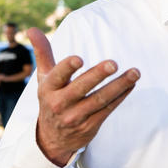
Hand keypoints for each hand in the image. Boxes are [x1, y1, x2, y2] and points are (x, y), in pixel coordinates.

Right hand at [28, 27, 139, 166]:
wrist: (52, 139)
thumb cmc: (51, 98)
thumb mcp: (44, 78)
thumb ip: (43, 53)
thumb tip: (32, 28)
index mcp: (48, 88)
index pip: (58, 76)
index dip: (67, 68)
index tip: (79, 59)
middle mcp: (60, 103)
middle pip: (81, 88)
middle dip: (97, 75)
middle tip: (113, 63)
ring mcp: (76, 116)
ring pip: (100, 100)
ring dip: (119, 85)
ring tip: (135, 73)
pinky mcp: (90, 125)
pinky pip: (108, 109)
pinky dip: (121, 96)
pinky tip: (131, 84)